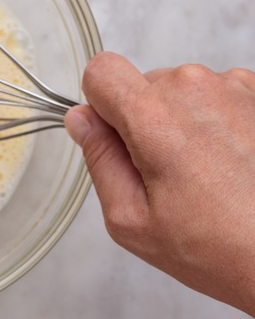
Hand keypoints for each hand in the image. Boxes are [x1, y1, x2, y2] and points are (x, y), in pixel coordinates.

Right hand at [64, 52, 254, 315]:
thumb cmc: (220, 247)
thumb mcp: (131, 219)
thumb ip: (99, 159)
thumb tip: (82, 121)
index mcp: (154, 116)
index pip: (101, 71)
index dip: (99, 103)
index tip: (113, 136)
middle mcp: (195, 88)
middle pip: (142, 85)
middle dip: (142, 121)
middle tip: (166, 175)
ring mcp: (236, 87)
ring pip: (181, 91)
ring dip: (183, 122)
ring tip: (206, 174)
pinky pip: (218, 96)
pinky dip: (217, 123)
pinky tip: (231, 164)